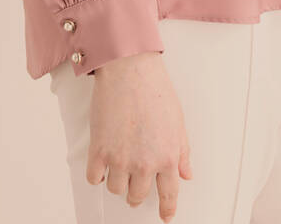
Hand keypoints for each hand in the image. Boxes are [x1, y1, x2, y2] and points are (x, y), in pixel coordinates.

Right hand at [85, 51, 192, 221]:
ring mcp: (121, 159)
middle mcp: (145, 163)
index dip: (166, 209)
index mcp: (168, 157)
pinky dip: (98, 175)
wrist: (130, 70)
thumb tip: (186, 173)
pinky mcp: (99, 150)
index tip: (165, 216)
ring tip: (119, 167)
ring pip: (117, 189)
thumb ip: (183, 151)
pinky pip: (94, 178)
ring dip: (118, 182)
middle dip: (137, 194)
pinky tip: (102, 165)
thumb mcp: (178, 122)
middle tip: (136, 186)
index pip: (168, 194)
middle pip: (138, 195)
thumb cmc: (155, 90)